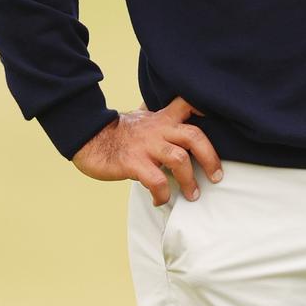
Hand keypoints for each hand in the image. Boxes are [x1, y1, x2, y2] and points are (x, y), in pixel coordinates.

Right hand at [72, 97, 222, 205]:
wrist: (88, 138)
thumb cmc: (118, 133)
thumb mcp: (143, 120)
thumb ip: (161, 119)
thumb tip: (178, 116)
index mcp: (162, 119)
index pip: (187, 105)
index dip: (204, 107)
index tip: (216, 118)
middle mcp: (158, 130)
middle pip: (194, 137)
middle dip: (210, 158)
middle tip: (217, 177)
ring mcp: (146, 146)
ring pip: (179, 160)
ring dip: (189, 181)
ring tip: (192, 195)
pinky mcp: (133, 163)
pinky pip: (157, 181)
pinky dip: (163, 194)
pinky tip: (160, 200)